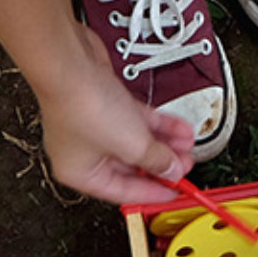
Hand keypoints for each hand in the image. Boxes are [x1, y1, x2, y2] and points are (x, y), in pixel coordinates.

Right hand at [38, 34, 192, 204]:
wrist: (71, 62)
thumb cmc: (83, 106)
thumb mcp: (132, 145)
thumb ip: (157, 161)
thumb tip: (172, 170)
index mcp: (80, 173)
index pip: (123, 192)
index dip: (153, 194)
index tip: (175, 192)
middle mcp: (83, 152)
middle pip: (131, 166)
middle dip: (162, 164)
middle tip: (184, 164)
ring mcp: (93, 126)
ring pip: (135, 140)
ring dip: (164, 142)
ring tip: (187, 144)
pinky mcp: (103, 103)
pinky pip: (135, 120)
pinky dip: (157, 124)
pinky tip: (178, 127)